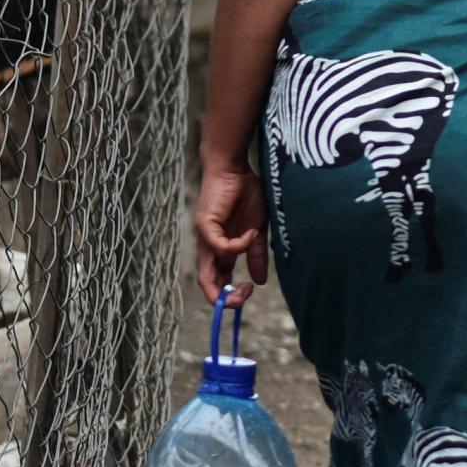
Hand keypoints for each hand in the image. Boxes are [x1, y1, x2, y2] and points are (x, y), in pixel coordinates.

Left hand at [193, 158, 269, 304]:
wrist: (236, 167)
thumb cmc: (245, 194)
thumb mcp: (256, 230)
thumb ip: (256, 254)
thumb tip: (261, 280)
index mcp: (222, 250)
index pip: (218, 281)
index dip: (230, 295)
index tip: (250, 293)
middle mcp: (210, 248)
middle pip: (208, 284)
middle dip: (225, 300)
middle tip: (245, 297)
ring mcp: (205, 238)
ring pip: (206, 274)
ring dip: (226, 286)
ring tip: (248, 285)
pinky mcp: (205, 225)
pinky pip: (220, 247)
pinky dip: (238, 247)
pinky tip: (251, 235)